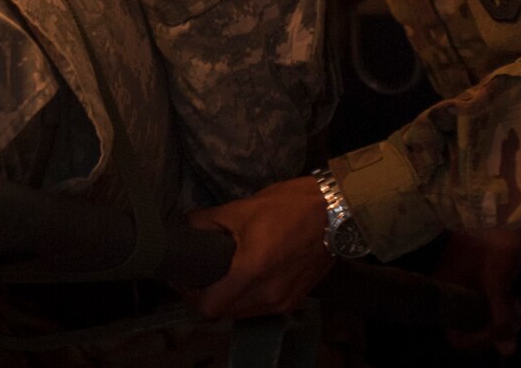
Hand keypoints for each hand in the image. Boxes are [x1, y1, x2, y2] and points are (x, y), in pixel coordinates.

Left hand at [186, 175, 332, 320]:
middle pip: (223, 313)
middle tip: (201, 274)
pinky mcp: (294, 301)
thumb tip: (187, 228)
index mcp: (251, 270)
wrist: (335, 214)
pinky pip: (261, 309)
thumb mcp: (241, 208)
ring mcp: (283, 302)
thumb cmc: (289, 206)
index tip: (185, 278)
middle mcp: (268, 295)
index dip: (190, 295)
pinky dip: (248, 298)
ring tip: (223, 275)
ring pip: (242, 313)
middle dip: (208, 297)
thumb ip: (207, 221)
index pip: (208, 307)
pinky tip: (247, 277)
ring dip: (228, 300)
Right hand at [433, 230, 520, 355]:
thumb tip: (507, 351)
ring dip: (500, 316)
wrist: (492, 206)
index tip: (499, 331)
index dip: (479, 340)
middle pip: (469, 327)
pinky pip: (483, 299)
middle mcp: (450, 291)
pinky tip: (513, 296)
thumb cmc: (491, 245)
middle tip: (515, 316)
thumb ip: (500, 318)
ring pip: (479, 314)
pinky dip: (499, 303)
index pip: (456, 337)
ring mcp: (461, 281)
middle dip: (495, 328)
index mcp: (447, 294)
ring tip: (517, 305)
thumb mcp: (497, 284)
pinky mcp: (474, 273)